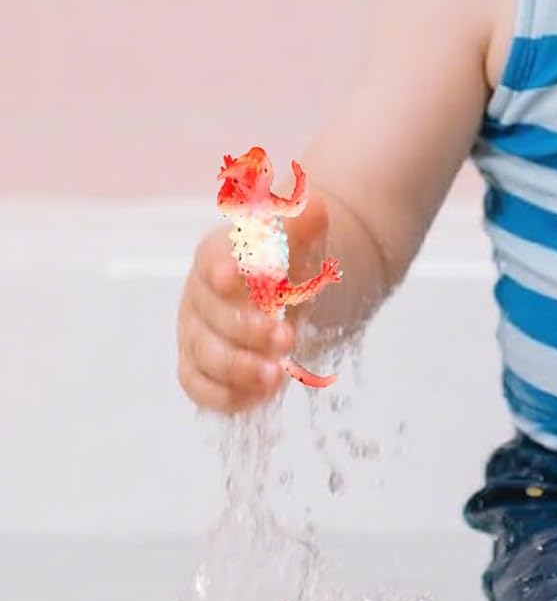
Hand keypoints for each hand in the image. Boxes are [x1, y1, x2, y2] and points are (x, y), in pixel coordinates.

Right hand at [175, 191, 330, 413]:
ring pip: (203, 355)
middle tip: (286, 337)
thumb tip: (315, 204)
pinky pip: (200, 387)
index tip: (234, 277)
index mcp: (219, 255)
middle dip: (245, 328)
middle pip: (210, 314)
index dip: (222, 268)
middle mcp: (200, 295)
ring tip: (276, 375)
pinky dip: (226, 395)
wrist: (289, 290)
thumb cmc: (288, 262)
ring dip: (237, 367)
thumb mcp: (303, 240)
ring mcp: (197, 333)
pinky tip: (260, 396)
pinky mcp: (201, 368)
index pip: (213, 259)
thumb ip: (306, 223)